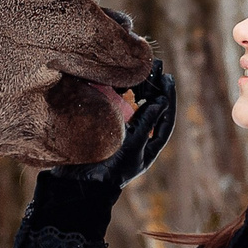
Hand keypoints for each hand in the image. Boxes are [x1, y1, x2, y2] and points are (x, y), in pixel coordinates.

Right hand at [49, 59, 174, 187]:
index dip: (168, 98)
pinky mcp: (103, 127)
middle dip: (152, 88)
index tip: (168, 79)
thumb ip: (145, 125)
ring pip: (131, 104)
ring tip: (138, 67)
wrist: (79, 182)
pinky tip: (116, 78)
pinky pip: (112, 106)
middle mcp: (135, 137)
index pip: (164, 118)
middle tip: (156, 65)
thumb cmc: (110, 170)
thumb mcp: (132, 148)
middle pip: (149, 108)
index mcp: (148, 145)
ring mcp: (119, 131)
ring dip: (135, 87)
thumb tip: (159, 102)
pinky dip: (114, 92)